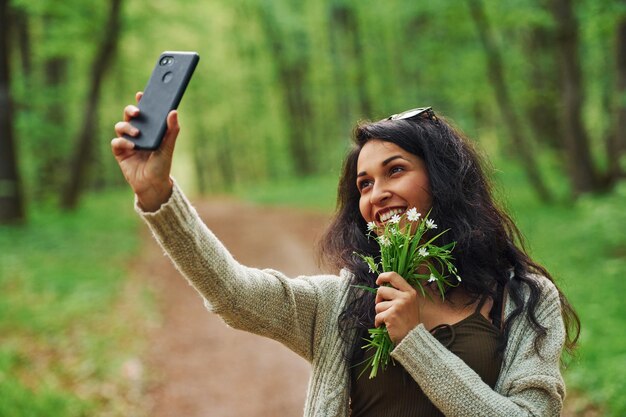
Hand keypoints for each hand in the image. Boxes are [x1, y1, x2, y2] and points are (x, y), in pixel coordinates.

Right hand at [111, 92, 178, 210]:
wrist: (153, 184)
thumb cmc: (162, 165)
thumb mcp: (168, 147)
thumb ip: (171, 130)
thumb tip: (174, 111)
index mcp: (149, 129)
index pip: (144, 112)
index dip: (141, 101)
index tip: (142, 94)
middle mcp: (137, 133)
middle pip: (129, 115)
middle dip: (131, 110)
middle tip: (137, 112)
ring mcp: (127, 142)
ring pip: (120, 126)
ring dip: (127, 127)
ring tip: (137, 133)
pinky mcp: (120, 152)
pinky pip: (117, 142)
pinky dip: (123, 142)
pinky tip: (132, 145)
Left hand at [374, 272, 422, 343]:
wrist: (414, 337)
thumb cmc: (409, 320)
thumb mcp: (410, 303)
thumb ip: (399, 293)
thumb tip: (382, 286)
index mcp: (410, 292)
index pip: (393, 276)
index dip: (383, 277)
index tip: (378, 282)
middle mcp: (404, 297)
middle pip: (381, 290)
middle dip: (378, 299)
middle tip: (383, 307)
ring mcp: (398, 306)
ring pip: (378, 305)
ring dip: (380, 313)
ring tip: (389, 319)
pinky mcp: (391, 316)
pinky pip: (377, 316)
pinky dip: (378, 322)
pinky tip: (385, 325)